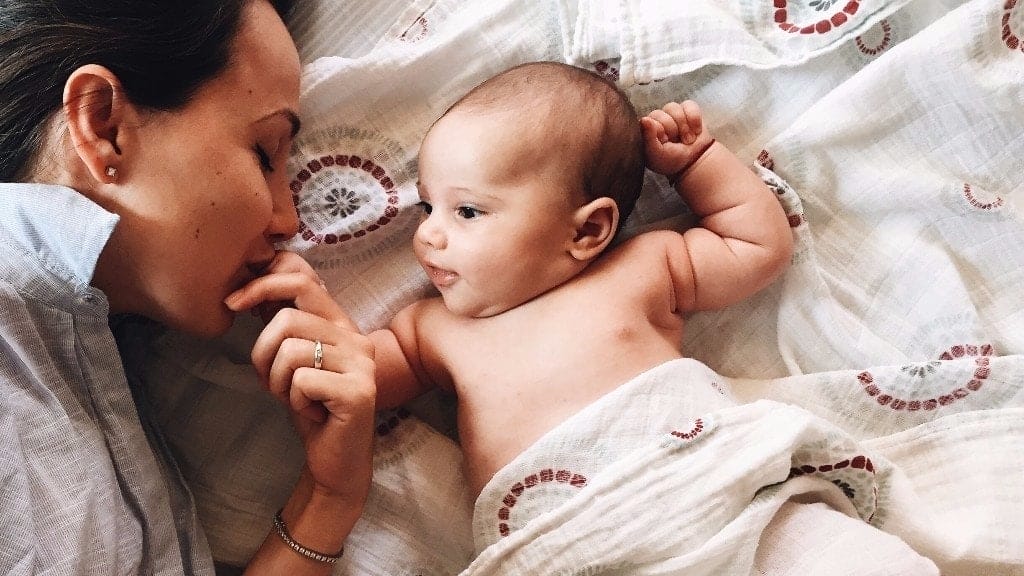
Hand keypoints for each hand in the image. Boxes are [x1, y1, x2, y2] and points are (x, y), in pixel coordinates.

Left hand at [224, 251, 374, 501]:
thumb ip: (284, 327)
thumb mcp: (292, 361)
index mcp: (342, 325)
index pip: (302, 283)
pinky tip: (312, 413)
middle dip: (263, 354)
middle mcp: (357, 338)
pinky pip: (302, 380)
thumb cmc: (311, 409)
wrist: (336, 461)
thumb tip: (249, 290)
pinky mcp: (359, 391)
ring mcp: (362, 364)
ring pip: (290, 351)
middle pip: (288, 320)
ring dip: (278, 382)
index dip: (262, 287)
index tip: (232, 303)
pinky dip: (294, 401)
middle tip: (272, 383)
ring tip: (296, 399)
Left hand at [641, 100, 715, 178]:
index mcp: (646, 130)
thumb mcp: (657, 154)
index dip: (660, 132)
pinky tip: (696, 131)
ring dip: (683, 126)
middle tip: (677, 144)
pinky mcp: (687, 109)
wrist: (695, 162)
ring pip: (674, 108)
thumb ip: (648, 138)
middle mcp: (657, 119)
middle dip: (672, 130)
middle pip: (661, 114)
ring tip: (687, 140)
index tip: (665, 144)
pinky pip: (689, 105)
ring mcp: (671, 114)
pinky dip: (694, 119)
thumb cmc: (671, 161)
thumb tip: (644, 119)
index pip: (648, 121)